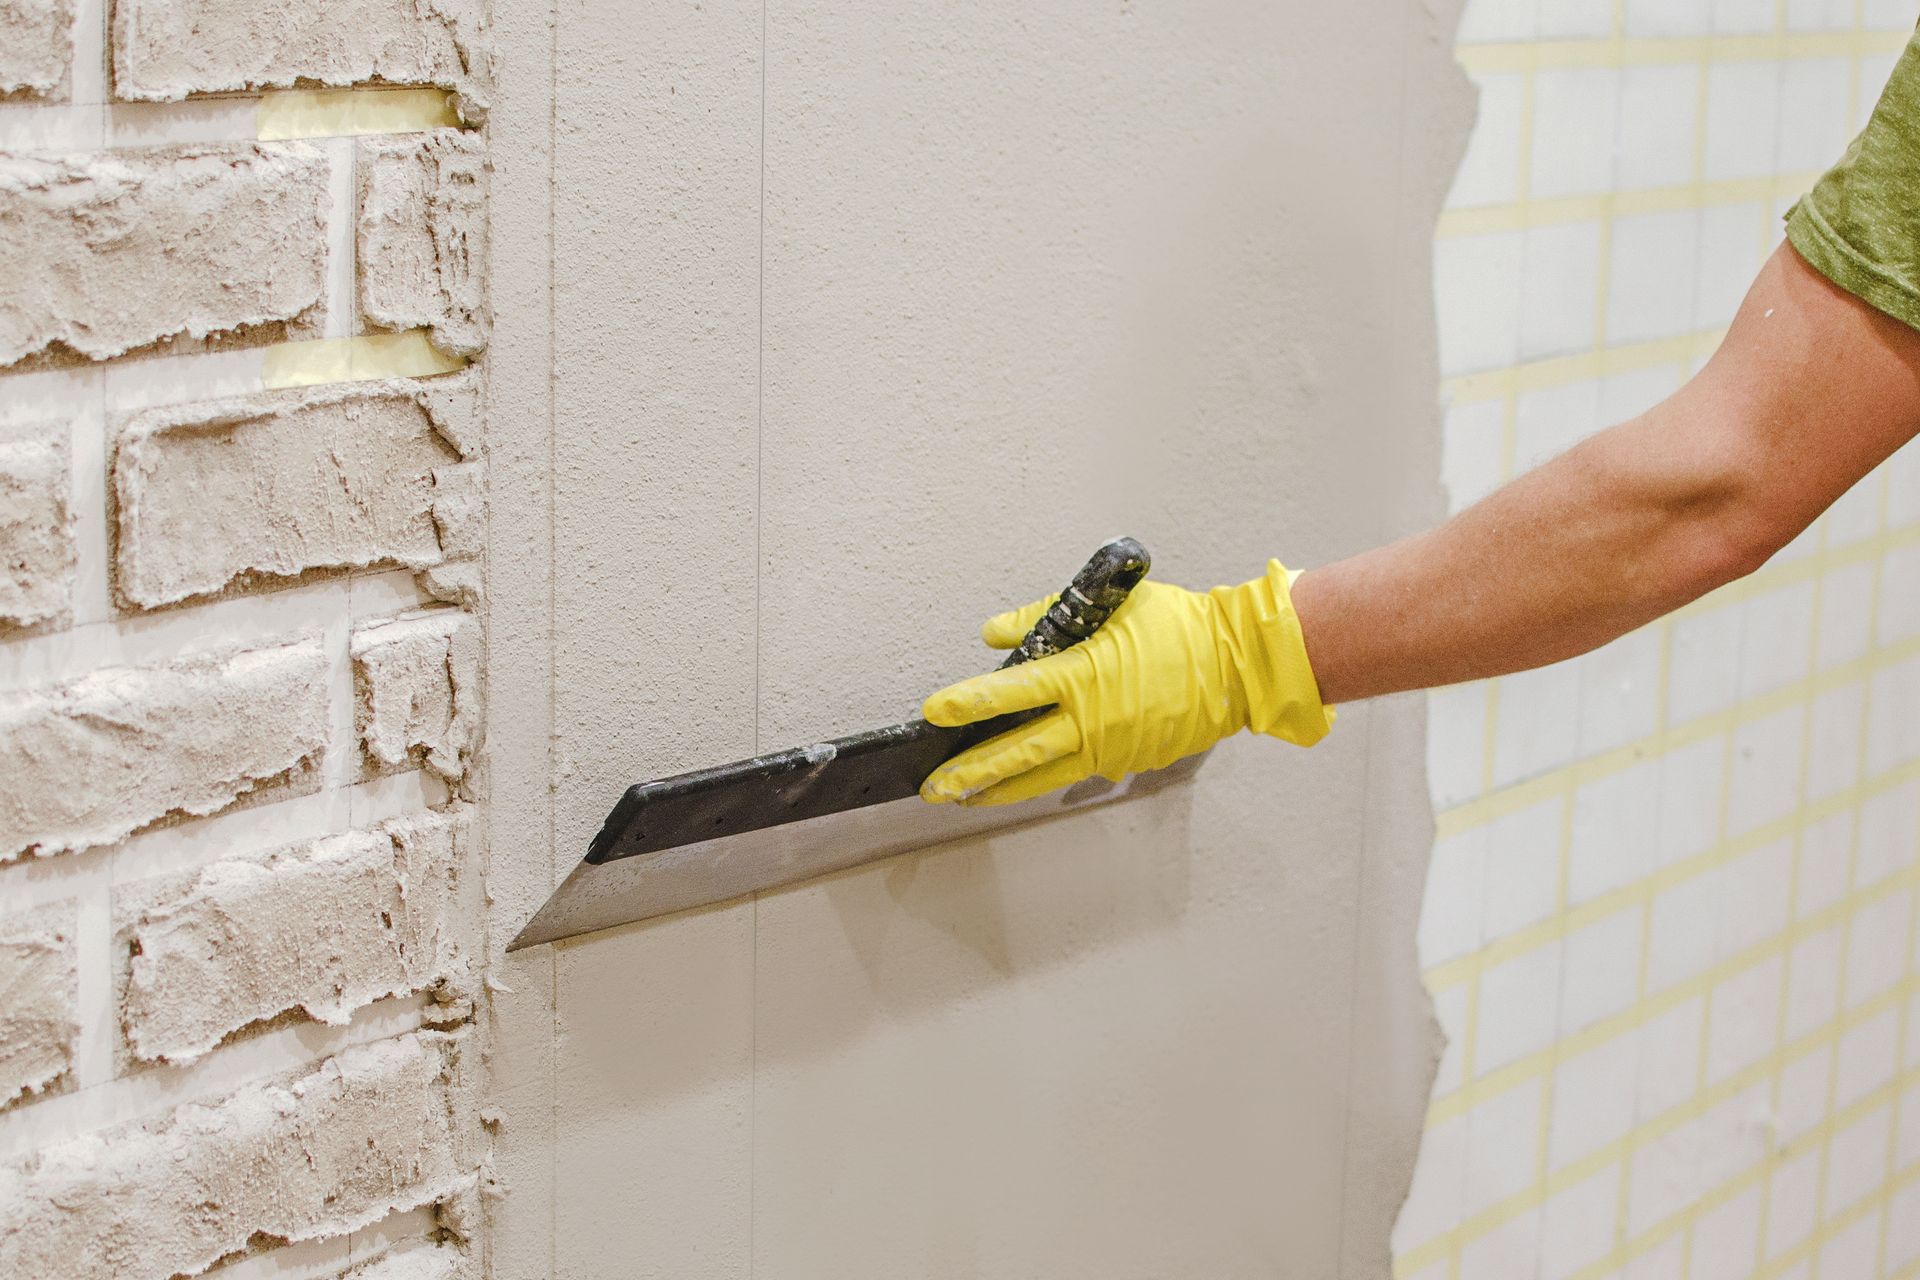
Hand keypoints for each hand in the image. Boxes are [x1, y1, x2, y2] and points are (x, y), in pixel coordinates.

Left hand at [918, 560, 1333, 805]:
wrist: (1238, 664)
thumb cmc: (1177, 626)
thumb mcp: (1109, 606)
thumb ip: (1044, 617)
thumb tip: (994, 635)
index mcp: (1082, 675)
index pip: (1009, 692)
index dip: (967, 703)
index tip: (934, 712)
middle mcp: (1091, 720)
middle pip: (1017, 753)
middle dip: (969, 771)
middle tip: (933, 786)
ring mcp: (1110, 748)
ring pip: (1043, 776)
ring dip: (999, 789)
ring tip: (966, 798)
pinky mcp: (1127, 761)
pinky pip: (1076, 774)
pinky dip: (1043, 780)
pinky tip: (1019, 783)